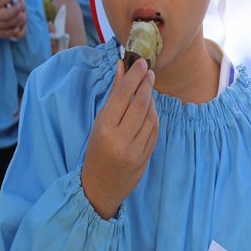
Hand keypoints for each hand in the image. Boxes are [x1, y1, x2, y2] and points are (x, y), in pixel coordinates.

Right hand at [81, 59, 158, 218]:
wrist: (100, 187)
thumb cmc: (95, 152)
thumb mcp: (98, 124)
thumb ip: (112, 97)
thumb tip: (121, 68)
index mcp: (104, 129)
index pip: (122, 96)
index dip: (134, 76)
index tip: (141, 63)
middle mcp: (120, 139)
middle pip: (139, 104)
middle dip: (146, 84)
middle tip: (149, 71)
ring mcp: (135, 149)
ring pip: (150, 116)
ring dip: (151, 98)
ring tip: (148, 87)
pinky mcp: (146, 157)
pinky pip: (154, 130)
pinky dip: (154, 115)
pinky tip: (151, 107)